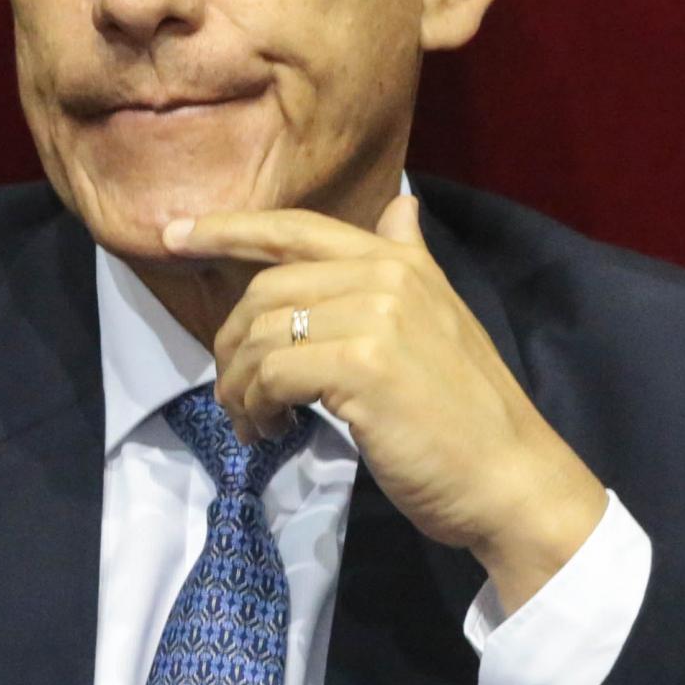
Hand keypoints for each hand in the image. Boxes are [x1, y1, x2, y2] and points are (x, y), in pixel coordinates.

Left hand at [170, 195, 608, 612]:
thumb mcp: (439, 322)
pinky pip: (269, 374)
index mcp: (399, 260)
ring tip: (253, 422)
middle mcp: (386, 274)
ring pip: (259, 334)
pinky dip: (253, 407)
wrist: (510, 478)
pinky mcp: (361, 365)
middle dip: (231, 344)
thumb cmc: (466, 415)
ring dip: (237, 385)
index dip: (228, 227)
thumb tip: (400, 206)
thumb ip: (408, 262)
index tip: (173, 235)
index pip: (295, 227)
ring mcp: (375, 316)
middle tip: (236, 396)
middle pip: (264, 289)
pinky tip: (269, 432)